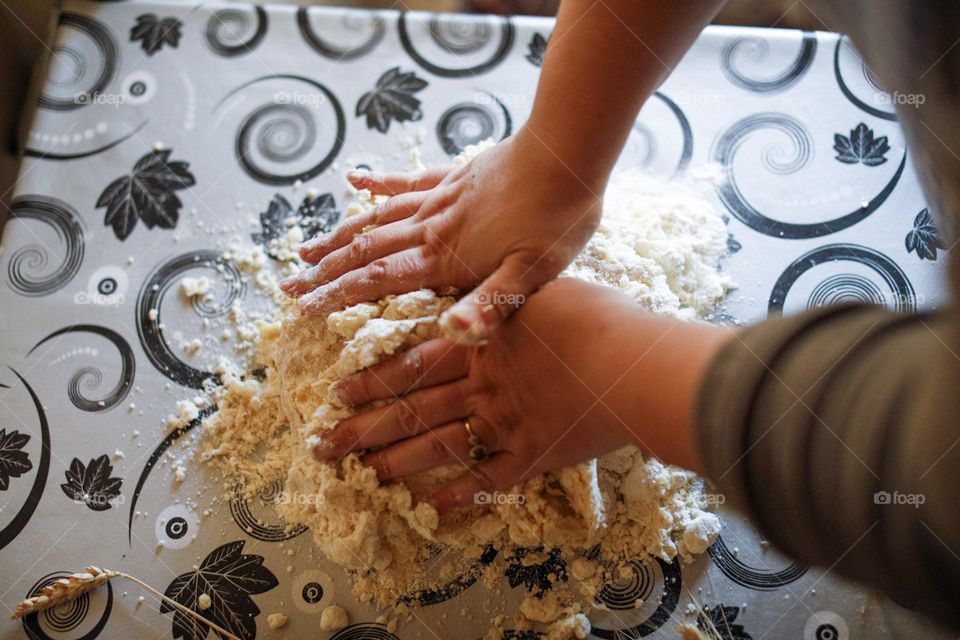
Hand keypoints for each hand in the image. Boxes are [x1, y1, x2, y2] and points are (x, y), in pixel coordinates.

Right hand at [279, 131, 603, 342]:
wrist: (568, 155)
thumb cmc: (557, 220)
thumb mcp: (533, 274)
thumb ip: (491, 305)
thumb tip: (453, 335)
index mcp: (446, 258)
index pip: (378, 281)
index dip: (338, 295)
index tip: (304, 308)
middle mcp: (432, 228)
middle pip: (366, 250)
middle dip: (325, 271)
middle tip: (289, 286)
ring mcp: (439, 199)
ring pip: (376, 217)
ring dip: (339, 235)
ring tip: (306, 247)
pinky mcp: (454, 177)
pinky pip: (406, 181)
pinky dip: (377, 181)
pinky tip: (354, 177)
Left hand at [312, 279, 656, 513]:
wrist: (633, 364)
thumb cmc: (596, 316)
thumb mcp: (542, 290)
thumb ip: (504, 301)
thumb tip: (480, 303)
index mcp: (480, 344)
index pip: (411, 364)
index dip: (372, 379)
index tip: (337, 393)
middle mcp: (481, 386)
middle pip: (410, 409)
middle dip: (363, 427)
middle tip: (322, 445)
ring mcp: (503, 423)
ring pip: (437, 445)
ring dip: (394, 462)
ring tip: (359, 475)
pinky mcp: (531, 454)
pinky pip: (488, 480)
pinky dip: (460, 495)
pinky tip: (431, 508)